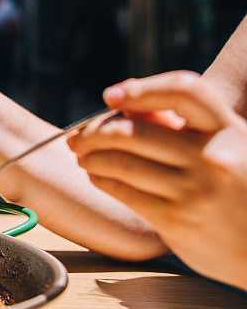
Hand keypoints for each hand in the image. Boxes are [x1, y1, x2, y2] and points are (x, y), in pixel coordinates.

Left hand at [69, 71, 246, 288]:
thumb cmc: (237, 189)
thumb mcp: (228, 148)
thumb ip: (184, 128)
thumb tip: (122, 104)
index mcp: (230, 130)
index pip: (185, 91)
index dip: (143, 89)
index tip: (111, 96)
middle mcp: (214, 157)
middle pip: (134, 131)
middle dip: (94, 131)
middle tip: (78, 136)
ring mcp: (195, 190)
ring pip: (121, 162)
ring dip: (91, 156)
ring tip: (82, 155)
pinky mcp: (177, 220)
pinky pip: (124, 191)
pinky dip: (101, 179)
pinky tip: (96, 175)